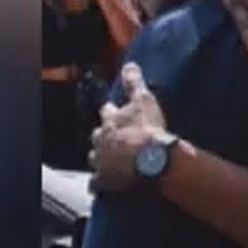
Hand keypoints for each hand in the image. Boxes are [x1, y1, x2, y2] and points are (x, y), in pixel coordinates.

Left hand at [89, 63, 166, 191]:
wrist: (152, 160)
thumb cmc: (149, 128)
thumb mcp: (144, 100)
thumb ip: (135, 83)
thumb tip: (129, 64)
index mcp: (110, 120)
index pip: (107, 111)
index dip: (113, 112)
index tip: (118, 113)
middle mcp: (100, 140)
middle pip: (97, 135)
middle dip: (104, 136)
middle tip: (116, 138)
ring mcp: (100, 161)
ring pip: (94, 158)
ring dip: (101, 157)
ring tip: (111, 160)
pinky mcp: (104, 180)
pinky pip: (96, 183)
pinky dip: (100, 182)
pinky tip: (105, 183)